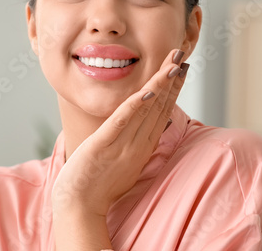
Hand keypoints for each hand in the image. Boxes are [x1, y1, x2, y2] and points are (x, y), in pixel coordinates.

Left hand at [52, 49, 188, 216]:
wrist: (80, 205)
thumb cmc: (98, 182)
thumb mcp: (123, 161)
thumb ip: (135, 143)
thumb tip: (144, 127)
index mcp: (142, 147)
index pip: (161, 113)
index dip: (172, 90)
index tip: (179, 69)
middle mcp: (137, 145)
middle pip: (158, 108)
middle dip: (170, 81)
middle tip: (181, 56)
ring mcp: (122, 146)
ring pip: (145, 111)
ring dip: (159, 87)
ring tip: (171, 65)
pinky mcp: (103, 146)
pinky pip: (121, 123)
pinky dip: (134, 107)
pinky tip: (145, 91)